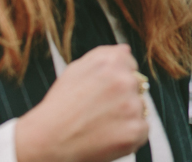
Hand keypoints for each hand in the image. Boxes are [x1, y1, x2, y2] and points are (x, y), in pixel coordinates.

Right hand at [15, 45, 148, 161]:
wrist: (49, 141)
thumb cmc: (60, 106)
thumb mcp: (76, 68)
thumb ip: (104, 55)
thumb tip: (125, 50)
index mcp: (112, 61)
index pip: (130, 64)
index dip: (116, 80)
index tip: (104, 92)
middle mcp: (125, 80)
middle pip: (137, 86)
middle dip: (123, 97)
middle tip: (99, 111)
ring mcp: (133, 105)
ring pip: (140, 108)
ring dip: (127, 115)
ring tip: (101, 124)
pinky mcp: (136, 129)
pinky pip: (143, 129)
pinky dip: (129, 134)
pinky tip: (108, 136)